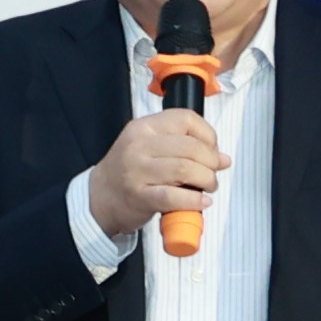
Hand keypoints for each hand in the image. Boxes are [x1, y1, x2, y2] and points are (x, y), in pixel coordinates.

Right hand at [87, 111, 230, 238]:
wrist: (99, 197)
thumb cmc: (129, 171)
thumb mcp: (149, 147)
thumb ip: (183, 146)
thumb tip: (222, 157)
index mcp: (143, 128)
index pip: (186, 119)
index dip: (208, 135)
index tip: (213, 149)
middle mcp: (138, 146)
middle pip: (191, 147)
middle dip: (212, 161)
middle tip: (213, 172)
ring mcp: (136, 171)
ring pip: (186, 169)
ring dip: (207, 180)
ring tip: (208, 186)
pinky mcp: (139, 197)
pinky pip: (174, 196)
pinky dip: (194, 200)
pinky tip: (201, 201)